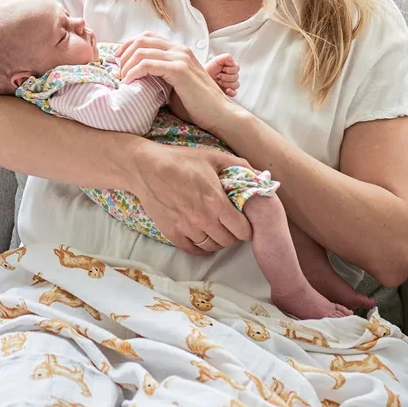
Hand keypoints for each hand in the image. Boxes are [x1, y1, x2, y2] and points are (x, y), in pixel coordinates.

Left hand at [116, 34, 241, 133]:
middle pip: (141, 40)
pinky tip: (129, 83)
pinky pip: (147, 64)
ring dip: (126, 65)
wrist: (220, 114)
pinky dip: (133, 72)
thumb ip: (159, 76)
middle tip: (117, 72)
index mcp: (179, 51)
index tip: (118, 61)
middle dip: (124, 54)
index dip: (129, 46)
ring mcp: (180, 58)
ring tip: (122, 80)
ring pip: (141, 51)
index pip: (148, 37)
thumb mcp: (174, 86)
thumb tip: (136, 77)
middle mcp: (180, 50)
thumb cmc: (197, 105)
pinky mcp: (179, 70)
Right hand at [122, 140, 252, 254]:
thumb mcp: (213, 157)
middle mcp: (202, 219)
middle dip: (234, 234)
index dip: (247, 227)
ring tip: (216, 228)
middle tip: (231, 223)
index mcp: (216, 202)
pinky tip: (202, 236)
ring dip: (218, 240)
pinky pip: (193, 250)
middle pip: (229, 241)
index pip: (243, 230)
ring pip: (212, 246)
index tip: (244, 220)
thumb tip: (262, 176)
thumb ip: (240, 166)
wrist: (145, 167)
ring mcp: (186, 228)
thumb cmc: (180, 160)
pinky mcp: (172, 233)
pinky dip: (201, 246)